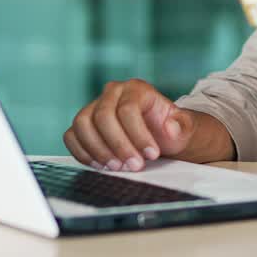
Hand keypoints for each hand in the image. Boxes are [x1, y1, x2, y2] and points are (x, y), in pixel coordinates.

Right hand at [62, 79, 194, 171]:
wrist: (160, 136)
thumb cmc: (170, 131)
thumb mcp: (184, 128)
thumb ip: (181, 127)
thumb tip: (170, 127)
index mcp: (136, 89)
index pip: (128, 108)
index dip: (138, 134)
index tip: (151, 155)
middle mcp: (112, 93)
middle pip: (103, 116)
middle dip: (118, 145)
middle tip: (134, 166)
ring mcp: (94, 107)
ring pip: (82, 123)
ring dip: (98, 149)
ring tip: (117, 167)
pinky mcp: (84, 124)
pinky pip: (72, 135)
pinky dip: (82, 152)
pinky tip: (101, 166)